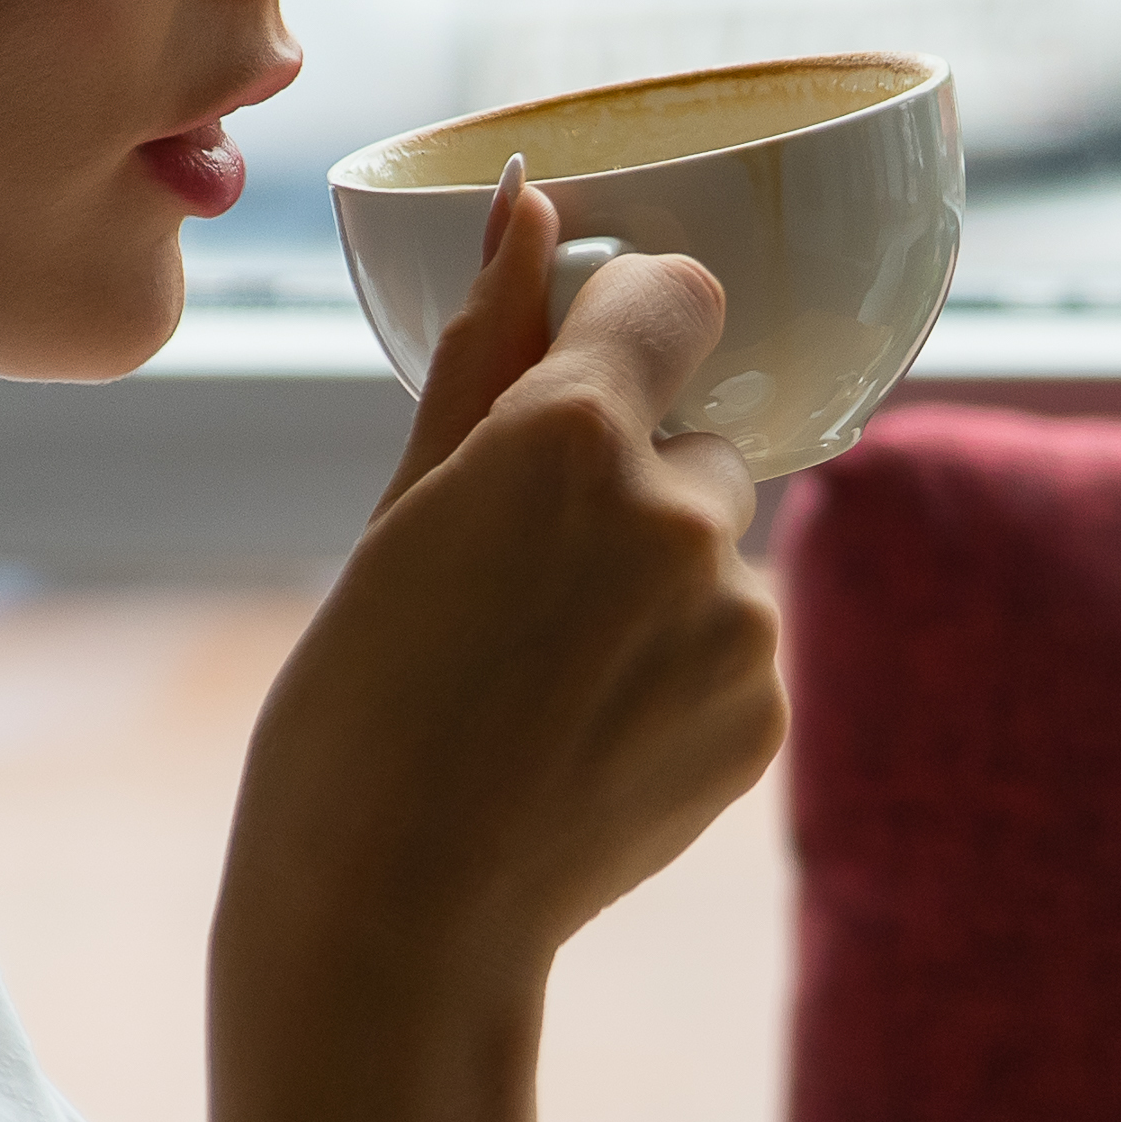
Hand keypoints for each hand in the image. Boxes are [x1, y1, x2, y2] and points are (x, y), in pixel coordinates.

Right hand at [223, 173, 782, 998]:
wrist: (397, 915)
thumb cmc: (357, 707)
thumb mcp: (398, 511)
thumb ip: (485, 354)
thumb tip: (528, 206)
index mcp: (574, 435)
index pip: (676, 297)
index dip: (635, 328)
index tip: (596, 369)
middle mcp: (681, 513)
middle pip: (694, 446)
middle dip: (631, 493)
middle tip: (519, 594)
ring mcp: (736, 620)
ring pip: (714, 557)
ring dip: (653, 592)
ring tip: (541, 683)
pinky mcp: (763, 711)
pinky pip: (732, 649)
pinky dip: (676, 677)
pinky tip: (582, 738)